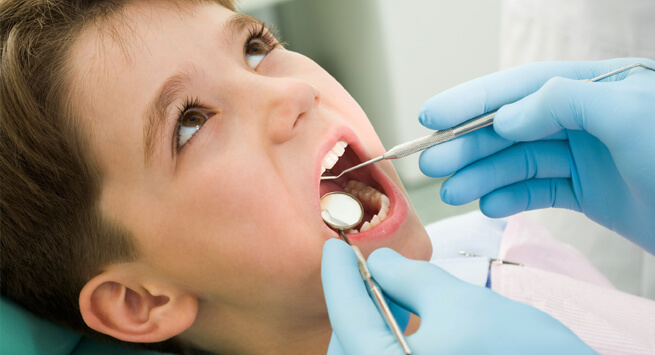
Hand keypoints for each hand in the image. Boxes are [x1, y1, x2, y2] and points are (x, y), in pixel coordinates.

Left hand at [322, 239, 592, 353]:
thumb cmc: (521, 352)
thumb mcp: (461, 303)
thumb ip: (409, 278)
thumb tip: (378, 262)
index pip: (345, 317)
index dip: (337, 276)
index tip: (334, 249)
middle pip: (348, 343)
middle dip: (353, 303)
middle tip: (366, 269)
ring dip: (370, 323)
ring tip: (391, 292)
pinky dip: (388, 342)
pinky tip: (407, 321)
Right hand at [418, 58, 654, 252]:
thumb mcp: (629, 113)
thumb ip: (564, 100)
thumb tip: (508, 115)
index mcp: (596, 87)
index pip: (521, 87)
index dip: (473, 100)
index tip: (432, 115)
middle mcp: (586, 118)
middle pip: (513, 127)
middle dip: (469, 144)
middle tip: (430, 162)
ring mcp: (587, 156)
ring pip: (520, 161)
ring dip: (483, 175)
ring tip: (453, 191)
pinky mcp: (590, 192)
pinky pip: (539, 190)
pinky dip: (512, 197)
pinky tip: (490, 204)